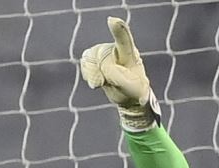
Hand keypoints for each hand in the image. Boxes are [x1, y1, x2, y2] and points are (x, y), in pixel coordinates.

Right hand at [79, 17, 159, 131]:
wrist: (128, 94)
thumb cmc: (134, 89)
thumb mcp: (131, 87)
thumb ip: (116, 76)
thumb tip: (100, 73)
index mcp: (129, 53)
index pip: (124, 39)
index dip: (118, 29)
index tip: (112, 21)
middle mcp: (116, 47)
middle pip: (99, 54)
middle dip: (100, 70)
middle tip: (107, 82)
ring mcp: (104, 51)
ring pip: (89, 57)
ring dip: (93, 73)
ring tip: (103, 82)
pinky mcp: (94, 57)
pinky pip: (85, 62)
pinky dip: (88, 74)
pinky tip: (98, 79)